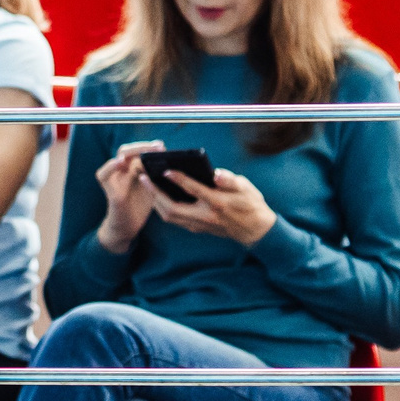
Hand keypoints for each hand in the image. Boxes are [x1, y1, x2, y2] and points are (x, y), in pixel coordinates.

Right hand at [94, 142, 161, 254]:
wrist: (128, 225)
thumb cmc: (139, 205)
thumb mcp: (151, 188)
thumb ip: (154, 176)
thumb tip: (169, 163)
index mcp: (130, 169)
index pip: (136, 151)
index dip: (148, 147)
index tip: (162, 146)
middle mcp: (120, 171)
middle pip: (127, 150)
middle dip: (142, 147)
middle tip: (158, 147)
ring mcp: (114, 180)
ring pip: (118, 159)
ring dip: (130, 153)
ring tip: (144, 152)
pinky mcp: (111, 191)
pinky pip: (104, 175)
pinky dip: (110, 166)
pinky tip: (120, 161)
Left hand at [150, 164, 279, 246]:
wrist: (256, 230)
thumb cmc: (251, 204)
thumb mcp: (247, 189)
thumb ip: (230, 181)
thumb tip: (216, 174)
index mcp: (218, 203)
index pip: (195, 190)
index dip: (179, 180)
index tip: (166, 170)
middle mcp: (206, 216)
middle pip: (173, 208)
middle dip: (156, 193)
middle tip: (144, 177)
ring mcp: (200, 224)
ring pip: (170, 216)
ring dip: (155, 201)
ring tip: (146, 185)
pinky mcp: (196, 228)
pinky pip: (174, 219)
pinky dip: (162, 207)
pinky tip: (157, 195)